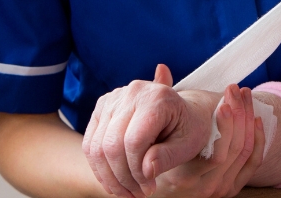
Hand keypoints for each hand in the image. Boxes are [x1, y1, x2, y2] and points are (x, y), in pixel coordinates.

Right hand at [83, 64, 263, 197]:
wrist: (185, 112)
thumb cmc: (190, 129)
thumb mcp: (188, 145)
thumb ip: (167, 157)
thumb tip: (145, 171)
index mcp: (158, 98)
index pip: (134, 141)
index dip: (137, 171)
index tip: (149, 188)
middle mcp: (133, 92)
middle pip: (111, 145)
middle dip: (122, 177)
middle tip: (137, 195)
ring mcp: (113, 98)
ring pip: (97, 147)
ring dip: (109, 177)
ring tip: (127, 192)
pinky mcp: (102, 107)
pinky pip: (90, 144)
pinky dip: (100, 168)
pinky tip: (116, 183)